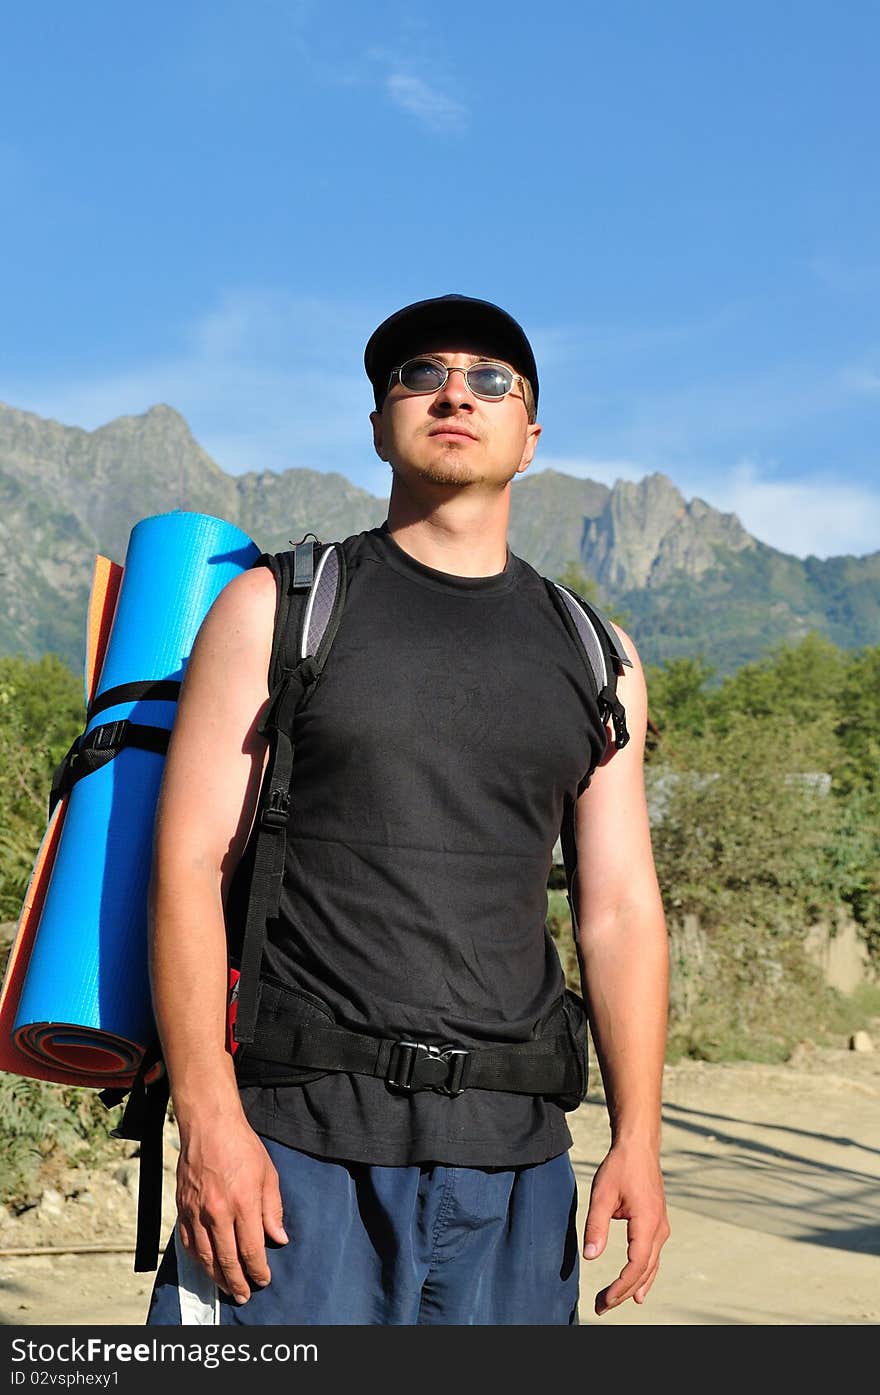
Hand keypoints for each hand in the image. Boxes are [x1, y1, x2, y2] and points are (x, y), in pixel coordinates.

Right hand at [175, 1112, 288, 1305]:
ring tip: (226, 1287)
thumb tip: (279, 1239)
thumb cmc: (242, 1146)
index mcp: (243, 1203)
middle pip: (226, 1260)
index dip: (258, 1270)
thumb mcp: (268, 1174)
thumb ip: (273, 1210)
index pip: (251, 1250)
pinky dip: (197, 1259)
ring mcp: (196, 1211)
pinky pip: (188, 1243)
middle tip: (243, 1296)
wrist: (209, 1125)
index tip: (264, 1280)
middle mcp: (217, 1212)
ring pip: (204, 1256)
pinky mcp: (182, 1208)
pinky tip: (205, 1266)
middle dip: (237, 1282)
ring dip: (215, 1277)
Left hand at [582, 1142, 669, 1315]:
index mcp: (647, 1223)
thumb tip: (590, 1257)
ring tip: (615, 1302)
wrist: (639, 1146)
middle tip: (601, 1307)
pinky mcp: (657, 1224)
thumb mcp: (602, 1193)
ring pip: (650, 1266)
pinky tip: (639, 1289)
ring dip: (634, 1286)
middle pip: (644, 1270)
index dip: (621, 1286)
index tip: (604, 1299)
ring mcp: (661, 1227)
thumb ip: (596, 1226)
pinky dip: (644, 1275)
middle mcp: (659, 1229)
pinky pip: (653, 1256)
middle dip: (623, 1292)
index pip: (636, 1265)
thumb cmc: (620, 1167)